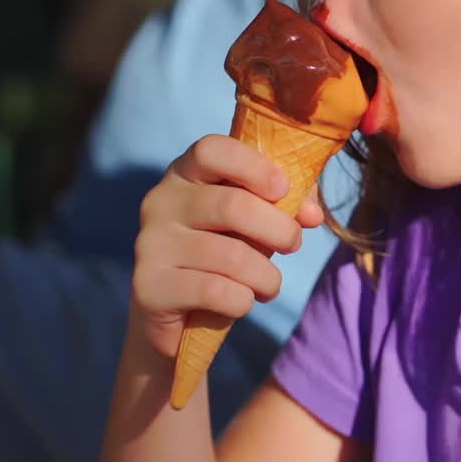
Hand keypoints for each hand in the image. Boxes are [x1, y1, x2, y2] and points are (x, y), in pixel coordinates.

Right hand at [129, 134, 324, 359]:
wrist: (177, 311)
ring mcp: (150, 243)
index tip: (283, 190)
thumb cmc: (223, 250)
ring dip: (267, 276)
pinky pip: (216, 291)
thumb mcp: (255, 220)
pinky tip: (241, 301)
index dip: (254, 166)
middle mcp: (161, 201)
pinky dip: (243, 301)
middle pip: (232, 206)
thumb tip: (312, 213)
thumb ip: (287, 205)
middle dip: (279, 229)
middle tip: (293, 244)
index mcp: (185, 173)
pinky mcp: (149, 286)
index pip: (211, 150)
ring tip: (270, 284)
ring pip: (231, 256)